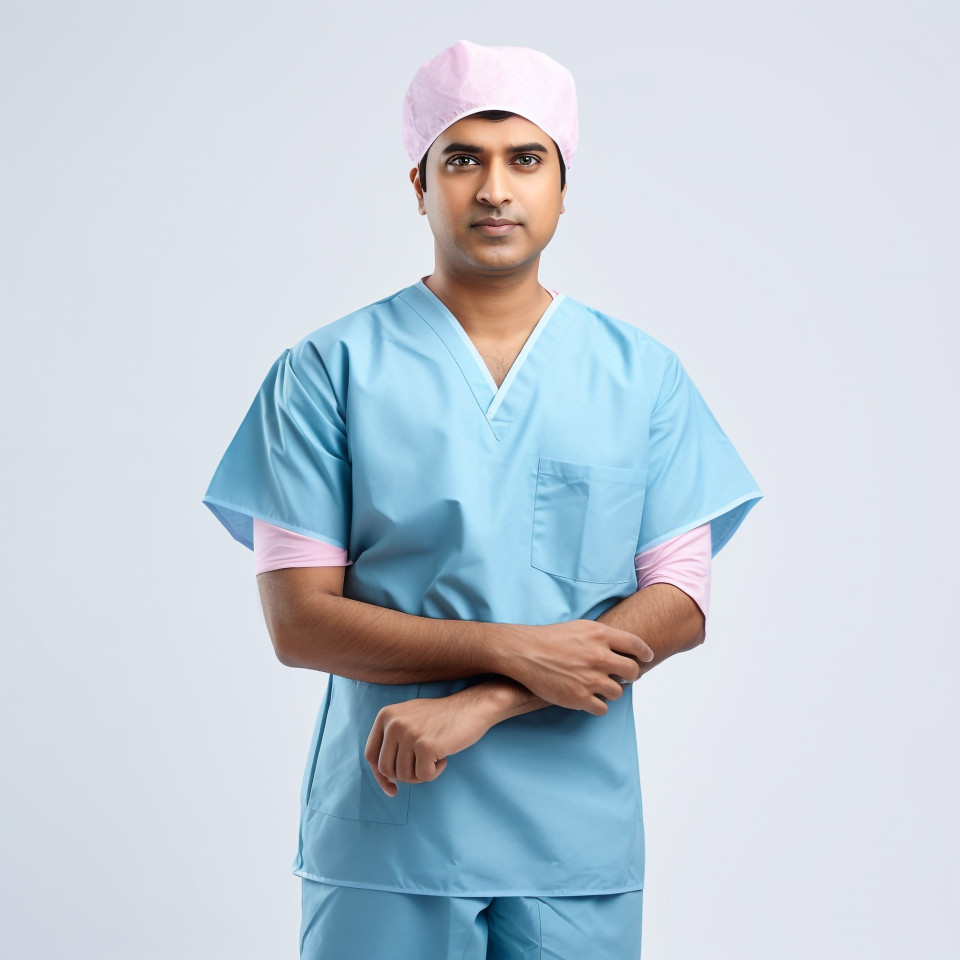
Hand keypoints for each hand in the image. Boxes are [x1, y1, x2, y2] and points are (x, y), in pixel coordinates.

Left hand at [363, 692, 493, 796]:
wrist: (471, 708)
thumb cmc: (441, 718)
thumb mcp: (409, 718)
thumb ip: (391, 739)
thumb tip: (383, 775)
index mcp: (386, 715)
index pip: (371, 755)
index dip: (380, 776)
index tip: (392, 788)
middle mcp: (393, 723)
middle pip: (386, 769)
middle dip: (404, 776)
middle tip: (422, 768)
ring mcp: (409, 734)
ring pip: (404, 775)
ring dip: (421, 775)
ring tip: (434, 760)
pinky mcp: (426, 746)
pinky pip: (423, 776)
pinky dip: (434, 773)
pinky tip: (443, 758)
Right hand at [500, 619, 654, 715]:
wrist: (525, 653)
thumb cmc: (550, 638)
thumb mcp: (580, 627)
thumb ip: (602, 636)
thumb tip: (621, 647)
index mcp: (600, 635)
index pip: (636, 645)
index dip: (644, 653)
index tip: (646, 658)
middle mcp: (599, 657)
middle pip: (632, 671)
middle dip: (630, 674)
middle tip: (622, 676)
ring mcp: (591, 679)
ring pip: (618, 691)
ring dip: (611, 690)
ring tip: (599, 686)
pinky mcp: (580, 698)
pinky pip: (603, 708)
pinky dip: (598, 705)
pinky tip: (590, 698)